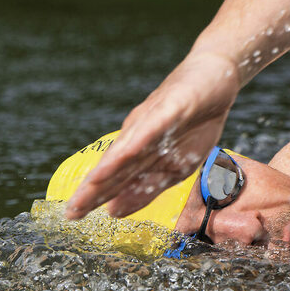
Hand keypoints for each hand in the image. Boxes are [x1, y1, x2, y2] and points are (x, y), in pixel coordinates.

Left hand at [65, 50, 240, 219]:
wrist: (217, 74)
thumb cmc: (197, 119)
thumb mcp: (177, 164)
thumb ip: (149, 185)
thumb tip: (115, 210)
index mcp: (141, 152)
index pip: (114, 178)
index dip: (95, 197)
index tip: (74, 216)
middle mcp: (139, 136)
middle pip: (114, 167)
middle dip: (94, 189)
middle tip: (72, 211)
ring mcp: (153, 121)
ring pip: (127, 149)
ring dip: (109, 168)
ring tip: (90, 186)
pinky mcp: (171, 106)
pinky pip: (153, 127)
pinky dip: (138, 141)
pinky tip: (124, 156)